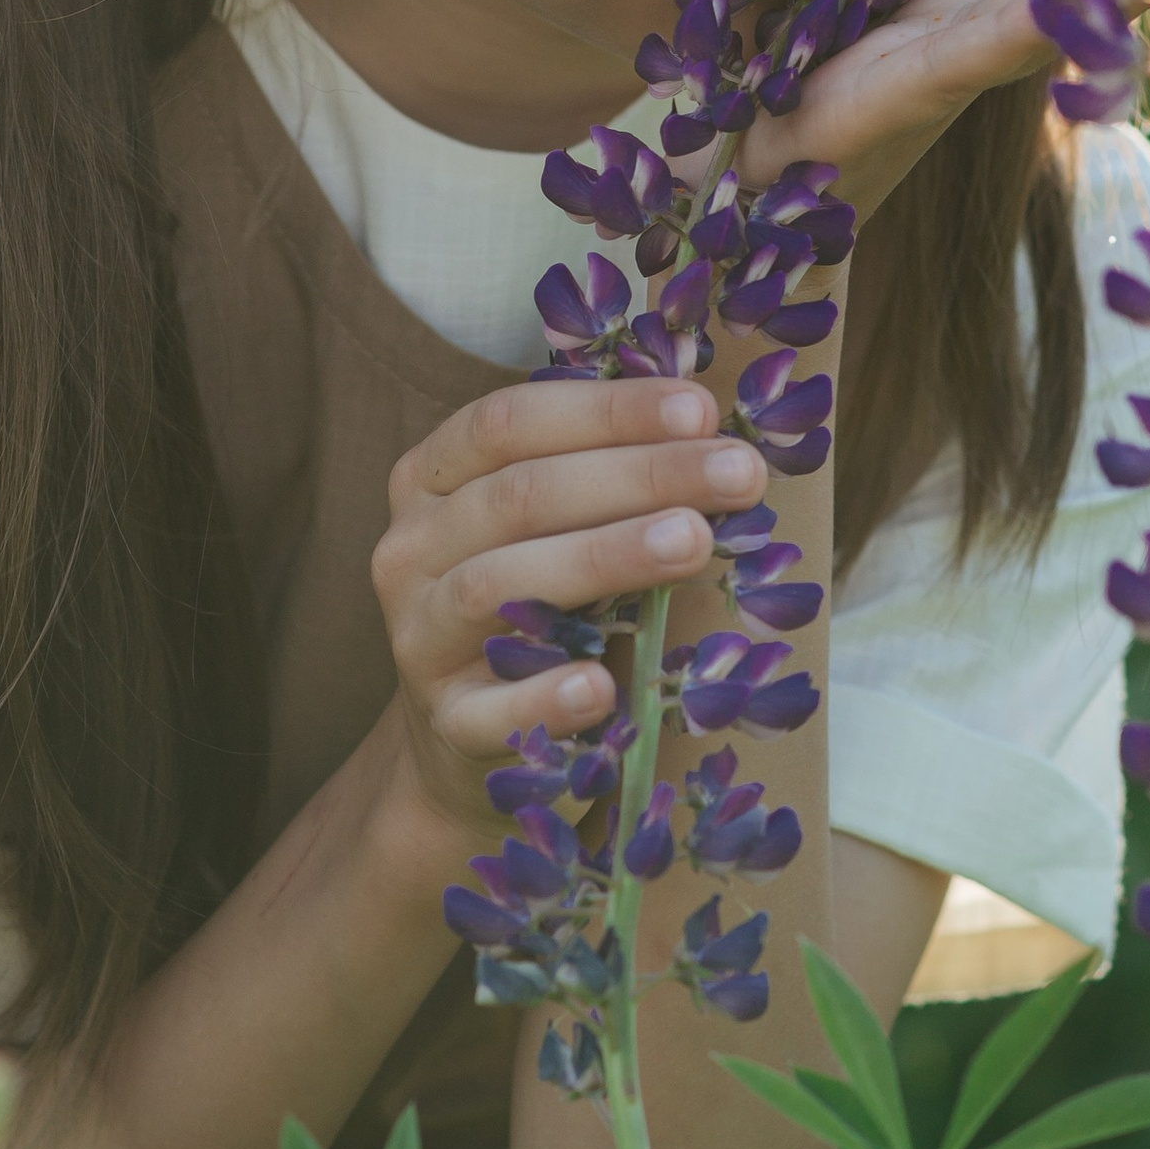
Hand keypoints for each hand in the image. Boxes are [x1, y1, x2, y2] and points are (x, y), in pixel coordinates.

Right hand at [374, 378, 764, 831]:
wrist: (464, 738)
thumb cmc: (532, 604)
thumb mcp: (548, 527)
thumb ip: (605, 477)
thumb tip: (718, 436)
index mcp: (432, 479)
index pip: (509, 422)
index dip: (606, 410)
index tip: (701, 410)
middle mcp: (412, 550)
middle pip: (519, 495)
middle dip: (638, 474)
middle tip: (737, 473)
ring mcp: (420, 638)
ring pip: (498, 584)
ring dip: (603, 556)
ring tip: (693, 541)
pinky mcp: (446, 723)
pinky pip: (489, 710)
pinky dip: (545, 696)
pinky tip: (603, 683)